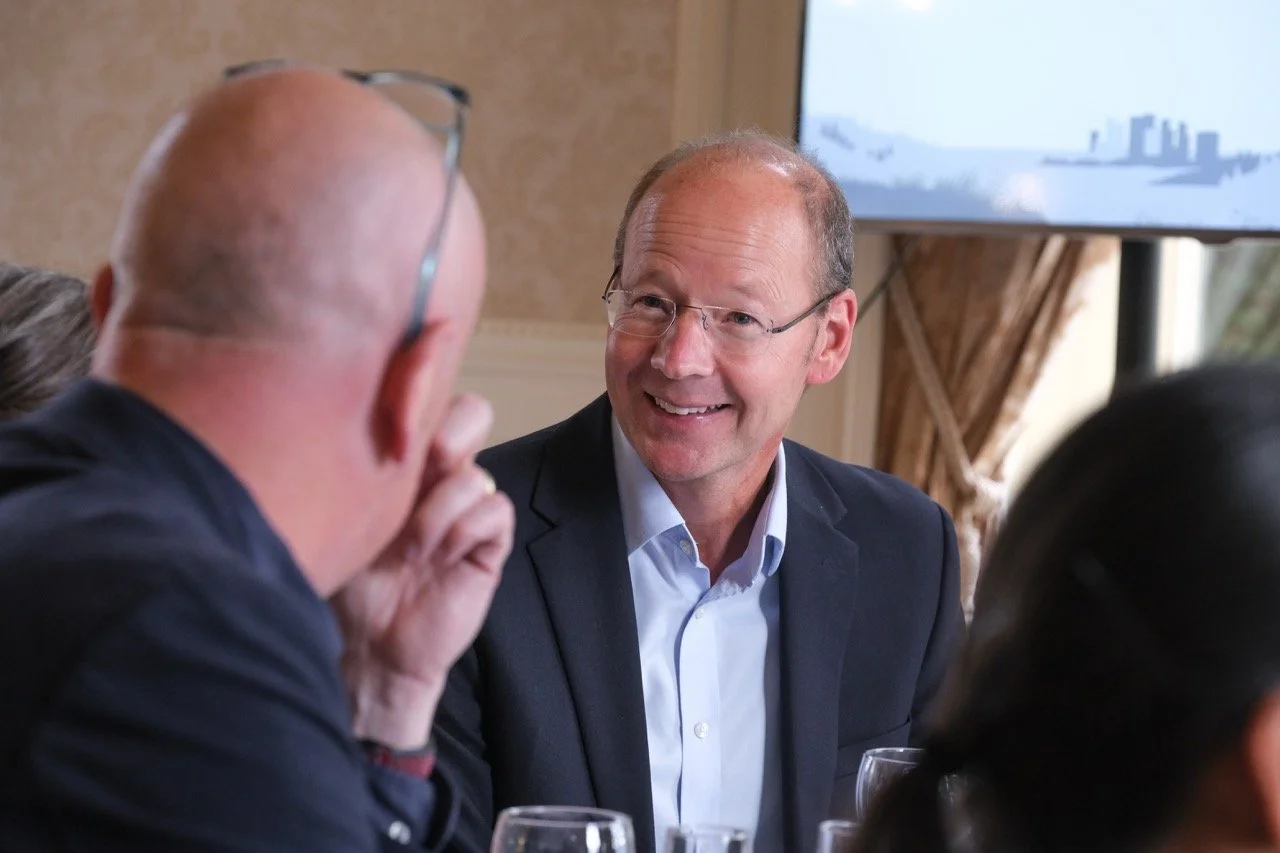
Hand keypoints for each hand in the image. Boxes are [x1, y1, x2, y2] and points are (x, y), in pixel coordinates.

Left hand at [333, 394, 514, 748]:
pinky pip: (494, 510)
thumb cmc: (342, 581)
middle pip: (471, 413)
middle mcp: (436, 473)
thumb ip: (344, 465)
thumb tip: (330, 412)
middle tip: (419, 467)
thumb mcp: (333, 514)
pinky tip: (435, 560)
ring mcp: (465, 506)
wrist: (366, 648)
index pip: (426, 393)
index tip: (390, 419)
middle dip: (446, 434)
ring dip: (439, 511)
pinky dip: (463, 531)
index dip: (420, 389)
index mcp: (398, 454)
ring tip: (410, 551)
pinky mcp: (488, 541)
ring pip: (476, 473)